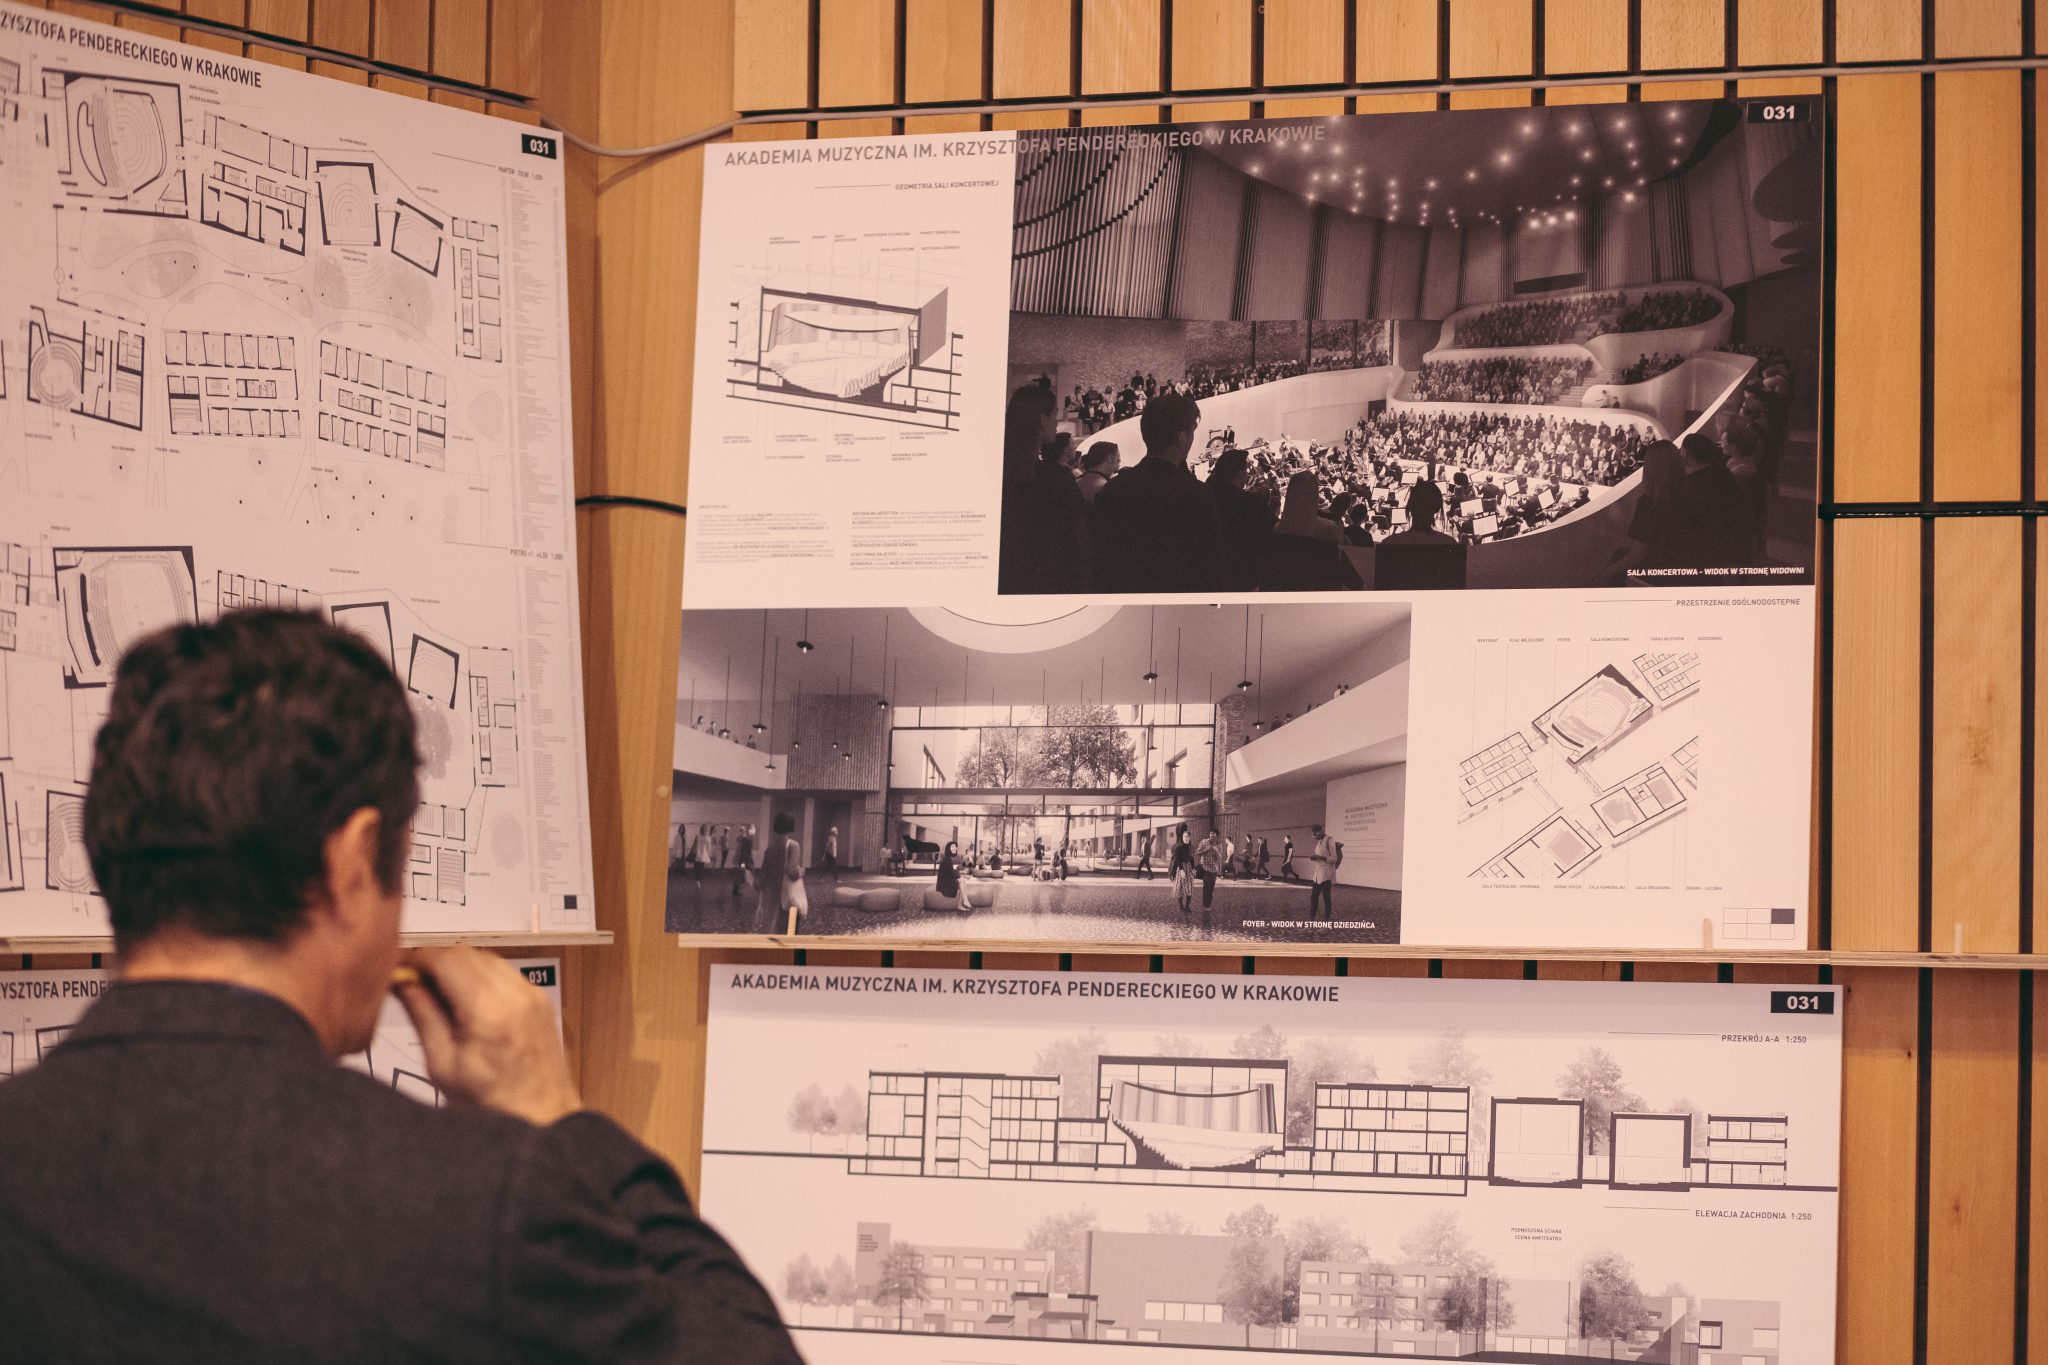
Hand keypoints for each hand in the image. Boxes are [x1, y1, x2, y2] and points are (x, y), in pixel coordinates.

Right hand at [394, 947, 582, 1125]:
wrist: (541, 1118)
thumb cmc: (491, 1104)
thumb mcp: (443, 1064)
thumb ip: (423, 1015)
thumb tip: (403, 980)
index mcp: (489, 1012)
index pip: (446, 959)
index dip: (416, 957)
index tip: (397, 967)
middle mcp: (516, 995)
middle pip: (465, 952)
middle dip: (433, 960)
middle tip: (411, 980)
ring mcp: (532, 995)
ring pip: (485, 957)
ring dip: (457, 965)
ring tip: (435, 992)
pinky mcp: (539, 999)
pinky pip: (504, 971)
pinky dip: (479, 975)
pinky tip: (464, 999)